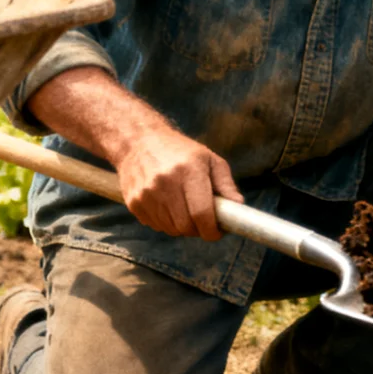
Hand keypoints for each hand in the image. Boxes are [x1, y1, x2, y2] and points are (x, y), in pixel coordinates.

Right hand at [115, 130, 244, 240]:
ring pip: (171, 229)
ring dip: (181, 226)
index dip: (212, 230)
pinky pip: (156, 226)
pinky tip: (167, 205)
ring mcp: (146, 193)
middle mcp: (165, 182)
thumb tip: (238, 206)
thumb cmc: (179, 151)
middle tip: (202, 220)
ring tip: (184, 208)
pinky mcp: (134, 202)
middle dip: (198, 229)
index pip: (201, 213)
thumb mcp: (208, 159)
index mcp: (188, 170)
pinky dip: (165, 222)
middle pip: (186, 226)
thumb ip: (225, 184)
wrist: (137, 141)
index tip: (217, 232)